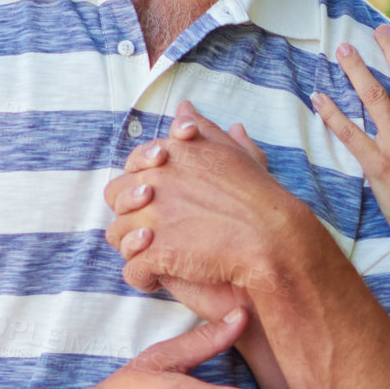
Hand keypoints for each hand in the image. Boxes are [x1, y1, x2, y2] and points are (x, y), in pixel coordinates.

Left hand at [104, 107, 299, 296]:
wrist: (273, 237)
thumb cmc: (257, 197)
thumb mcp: (230, 153)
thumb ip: (203, 129)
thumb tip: (185, 108)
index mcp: (169, 157)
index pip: (133, 166)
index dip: (140, 183)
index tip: (156, 198)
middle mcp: (154, 183)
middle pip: (116, 198)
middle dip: (128, 213)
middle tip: (151, 228)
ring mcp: (151, 219)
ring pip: (118, 235)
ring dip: (132, 247)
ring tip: (154, 257)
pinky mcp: (156, 254)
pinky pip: (132, 269)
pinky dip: (141, 277)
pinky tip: (155, 279)